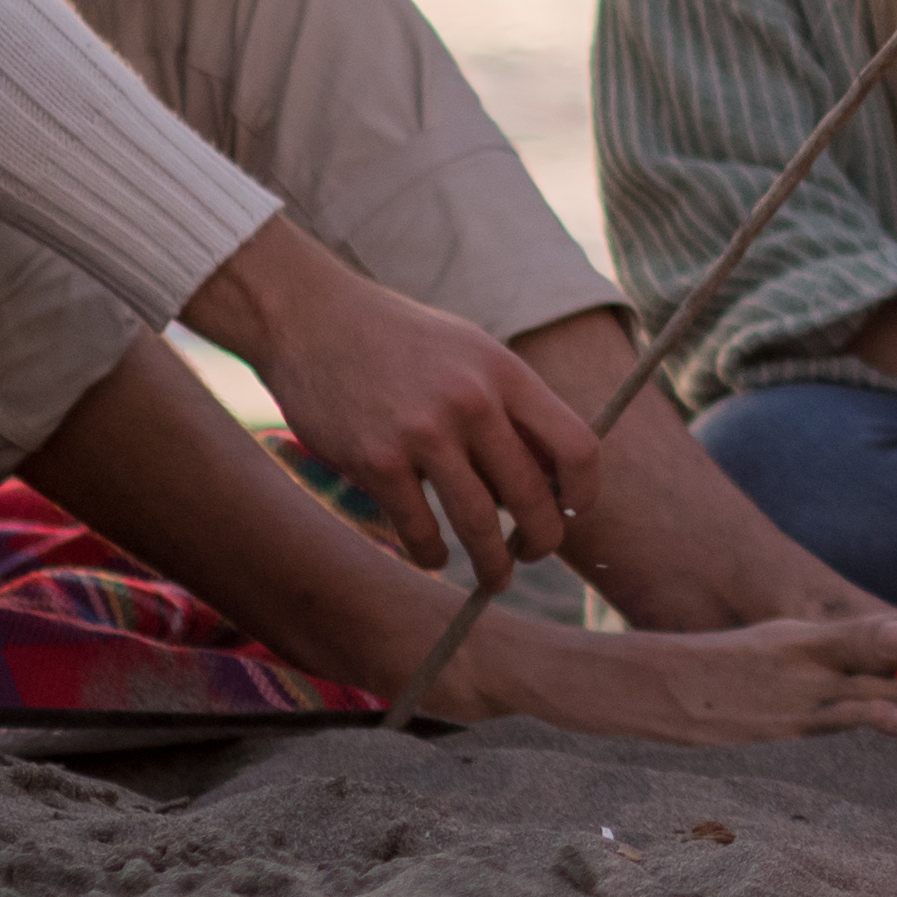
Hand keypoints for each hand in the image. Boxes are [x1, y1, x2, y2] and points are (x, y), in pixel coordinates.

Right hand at [193, 223, 596, 576]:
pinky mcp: (376, 461)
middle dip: (541, 539)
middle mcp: (473, 403)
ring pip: (479, 524)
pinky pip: (419, 529)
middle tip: (534, 555)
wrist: (311, 318)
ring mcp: (423, 433)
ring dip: (492, 564)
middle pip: (532, 495)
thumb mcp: (470, 353)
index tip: (573, 512)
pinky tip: (433, 558)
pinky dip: (430, 554)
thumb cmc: (399, 341)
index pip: (576, 446)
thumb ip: (509, 408)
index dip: (584, 491)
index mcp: (505, 374)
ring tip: (495, 578)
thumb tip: (546, 481)